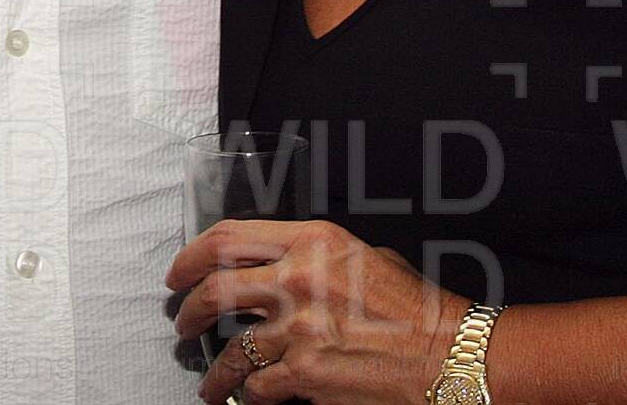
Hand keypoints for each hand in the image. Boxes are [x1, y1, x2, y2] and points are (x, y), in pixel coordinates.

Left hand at [169, 217, 459, 404]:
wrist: (447, 355)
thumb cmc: (414, 308)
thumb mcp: (364, 257)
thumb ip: (317, 256)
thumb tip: (279, 264)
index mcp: (312, 241)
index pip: (229, 237)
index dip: (192, 255)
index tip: (180, 272)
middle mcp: (298, 278)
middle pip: (214, 289)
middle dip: (189, 309)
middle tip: (183, 321)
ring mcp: (299, 328)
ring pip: (231, 349)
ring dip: (213, 369)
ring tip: (209, 379)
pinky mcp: (304, 373)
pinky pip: (256, 385)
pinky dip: (247, 394)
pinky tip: (245, 398)